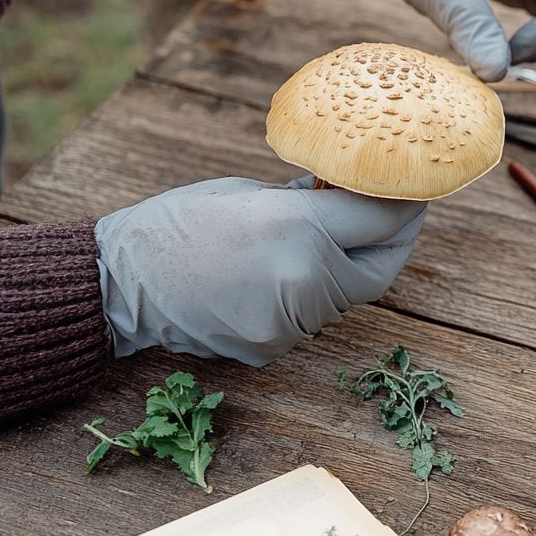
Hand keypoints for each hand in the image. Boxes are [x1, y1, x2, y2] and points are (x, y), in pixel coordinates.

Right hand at [95, 177, 425, 365]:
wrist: (120, 284)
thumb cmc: (178, 223)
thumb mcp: (247, 192)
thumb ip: (305, 197)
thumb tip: (347, 192)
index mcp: (297, 227)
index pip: (382, 218)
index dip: (407, 203)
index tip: (415, 188)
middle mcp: (303, 278)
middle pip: (381, 267)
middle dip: (397, 240)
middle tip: (400, 215)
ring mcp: (289, 321)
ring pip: (348, 295)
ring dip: (352, 266)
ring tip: (337, 236)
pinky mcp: (273, 346)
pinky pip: (312, 317)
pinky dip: (313, 293)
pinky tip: (290, 270)